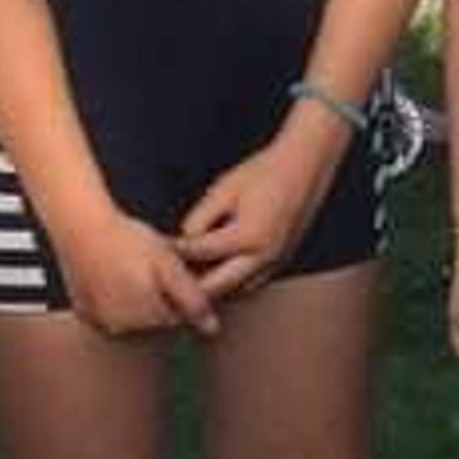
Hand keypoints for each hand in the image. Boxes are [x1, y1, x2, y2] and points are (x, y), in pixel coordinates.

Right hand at [62, 208, 218, 338]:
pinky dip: (114, 299)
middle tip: (147, 265)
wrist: (81, 227)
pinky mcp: (84, 314)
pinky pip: (108, 313)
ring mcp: (100, 323)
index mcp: (148, 317)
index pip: (177, 317)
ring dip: (136, 299)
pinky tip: (112, 274)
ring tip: (129, 267)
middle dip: (157, 297)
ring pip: (131, 318)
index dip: (177, 291)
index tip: (167, 268)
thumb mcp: (168, 265)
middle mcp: (123, 328)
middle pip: (153, 320)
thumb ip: (192, 299)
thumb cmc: (129, 241)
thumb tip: (212, 330)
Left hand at [178, 129, 342, 300]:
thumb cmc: (263, 173)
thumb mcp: (224, 188)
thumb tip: (184, 239)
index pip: (199, 252)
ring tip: (186, 280)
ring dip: (210, 289)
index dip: (173, 251)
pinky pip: (250, 283)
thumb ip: (201, 217)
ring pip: (234, 291)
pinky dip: (230, 283)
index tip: (154, 250)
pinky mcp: (281, 261)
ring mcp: (274, 262)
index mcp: (247, 237)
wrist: (304, 166)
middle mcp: (263, 257)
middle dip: (189, 285)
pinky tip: (214, 273)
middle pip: (215, 286)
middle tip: (165, 280)